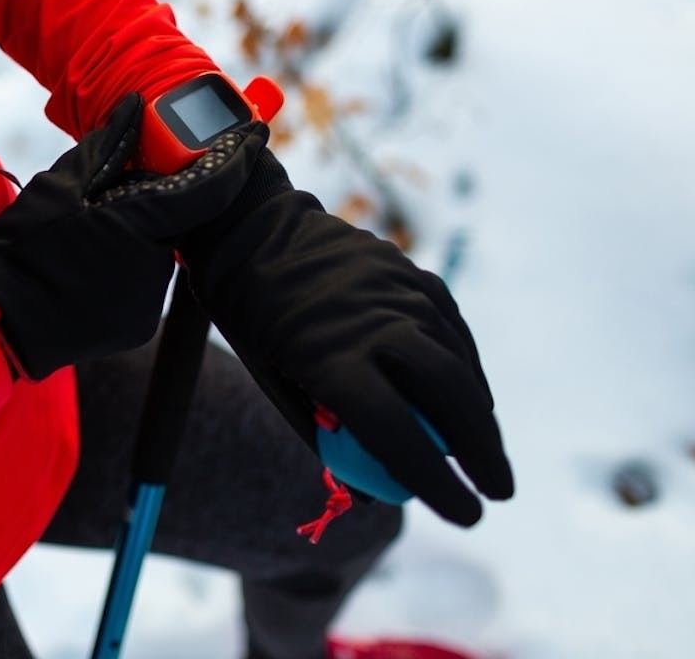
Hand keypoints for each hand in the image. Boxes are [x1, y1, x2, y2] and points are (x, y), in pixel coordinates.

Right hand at [0, 93, 266, 380]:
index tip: (255, 135)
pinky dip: (128, 268)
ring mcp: (147, 304)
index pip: (206, 189)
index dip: (235, 160)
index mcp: (137, 226)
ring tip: (88, 238)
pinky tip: (89, 268)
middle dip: (156, 201)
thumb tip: (136, 106)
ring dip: (139, 237)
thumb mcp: (59, 186)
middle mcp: (154, 269)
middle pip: (175, 220)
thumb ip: (108, 145)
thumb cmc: (20, 249)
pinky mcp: (138, 327)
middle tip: (114, 196)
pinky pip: (145, 283)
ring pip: (158, 252)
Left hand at [180, 149, 513, 524]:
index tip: (467, 517)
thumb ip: (325, 435)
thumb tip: (376, 494)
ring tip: (486, 455)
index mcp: (329, 355)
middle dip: (481, 450)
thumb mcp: (274, 383)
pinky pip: (451, 328)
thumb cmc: (254, 321)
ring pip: (457, 360)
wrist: (250, 230)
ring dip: (478, 412)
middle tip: (498, 492)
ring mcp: (397, 290)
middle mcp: (374, 320)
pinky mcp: (410, 271)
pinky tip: (474, 398)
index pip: (396, 431)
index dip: (435, 480)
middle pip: (447, 393)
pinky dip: (467, 366)